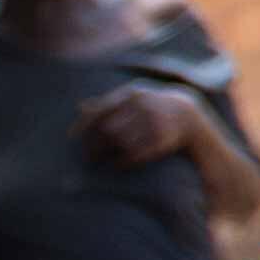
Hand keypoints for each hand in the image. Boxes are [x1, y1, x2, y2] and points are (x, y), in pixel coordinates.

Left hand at [79, 82, 204, 168]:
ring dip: (108, 153)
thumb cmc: (150, 107)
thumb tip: (80, 107)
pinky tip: (117, 165)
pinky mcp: (164, 138)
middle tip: (87, 156)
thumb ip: (107, 103)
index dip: (85, 124)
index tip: (72, 138)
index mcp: (131, 94)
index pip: (101, 110)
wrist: (187, 114)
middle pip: (109, 128)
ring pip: (123, 142)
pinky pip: (138, 153)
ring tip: (99, 160)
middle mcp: (143, 106)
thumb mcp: (131, 99)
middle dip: (95, 144)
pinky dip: (125, 161)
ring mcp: (155, 121)